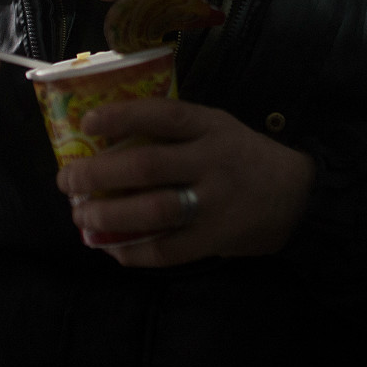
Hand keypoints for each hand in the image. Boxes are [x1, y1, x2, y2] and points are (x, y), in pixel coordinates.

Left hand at [56, 98, 315, 266]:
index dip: (122, 117)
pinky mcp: (216, 238)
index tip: (86, 123)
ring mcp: (215, 202)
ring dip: (109, 216)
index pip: (163, 115)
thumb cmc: (243, 157)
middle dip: (98, 173)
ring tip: (82, 216)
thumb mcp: (217, 128)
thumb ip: (175, 131)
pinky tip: (112, 249)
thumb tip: (107, 140)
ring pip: (153, 210)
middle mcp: (212, 161)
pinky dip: (134, 252)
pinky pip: (168, 250)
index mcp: (211, 126)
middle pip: (147, 165)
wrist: (298, 196)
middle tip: (68, 179)